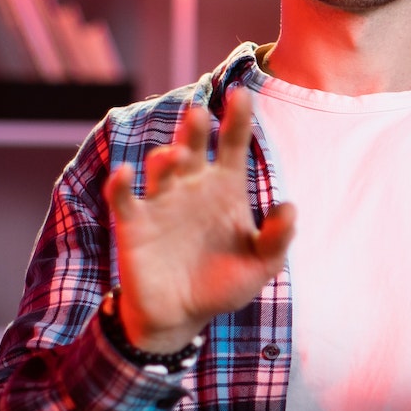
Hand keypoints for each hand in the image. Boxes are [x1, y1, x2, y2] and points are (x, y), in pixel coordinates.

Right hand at [105, 89, 295, 352]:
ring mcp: (161, 201)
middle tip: (199, 112)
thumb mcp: (260, 265)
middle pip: (194, 145)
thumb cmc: (223, 285)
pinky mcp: (134, 223)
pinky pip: (123, 197)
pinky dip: (120, 184)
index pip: (233, 144)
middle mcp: (193, 185)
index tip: (241, 94)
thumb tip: (289, 207)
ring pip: (161, 166)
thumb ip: (276, 238)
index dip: (238, 118)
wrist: (181, 317)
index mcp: (226, 187)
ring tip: (176, 156)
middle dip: (195, 127)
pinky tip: (126, 174)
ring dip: (166, 157)